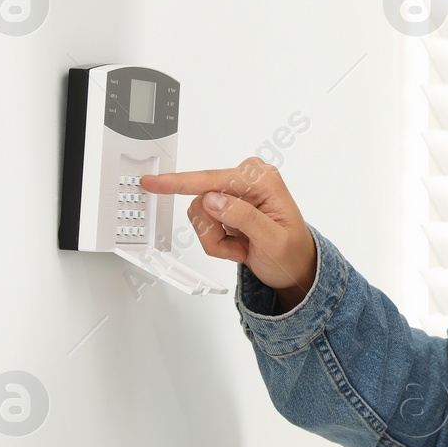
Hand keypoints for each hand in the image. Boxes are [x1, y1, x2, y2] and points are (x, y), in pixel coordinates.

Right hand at [140, 158, 316, 305]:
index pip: (214, 179)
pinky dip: (216, 241)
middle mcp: (248, 179)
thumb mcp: (273, 240)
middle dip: (215, 232)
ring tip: (241, 248)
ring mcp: (235, 191)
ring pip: (199, 213)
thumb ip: (244, 217)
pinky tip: (238, 245)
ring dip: (216, 239)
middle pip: (202, 199)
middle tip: (239, 249)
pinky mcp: (225, 204)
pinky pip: (202, 222)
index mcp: (263, 180)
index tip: (153, 182)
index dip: (181, 182)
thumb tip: (214, 199)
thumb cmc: (291, 253)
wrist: (294, 267)